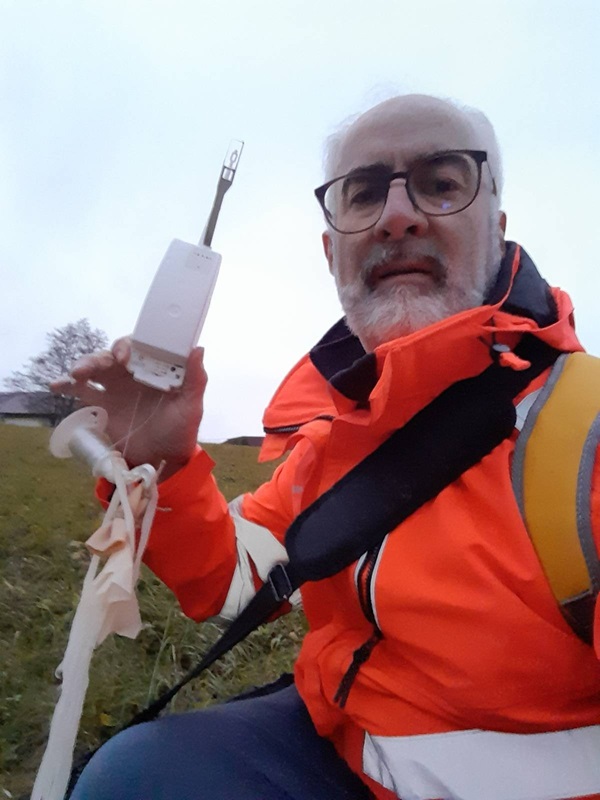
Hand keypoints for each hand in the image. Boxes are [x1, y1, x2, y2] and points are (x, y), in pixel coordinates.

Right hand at [50, 339, 206, 477]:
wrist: (163, 459)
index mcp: (154, 367)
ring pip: (95, 367)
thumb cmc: (181, 428)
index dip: (132, 344)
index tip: (127, 355)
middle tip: (104, 364)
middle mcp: (132, 372)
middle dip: (105, 355)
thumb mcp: (192, 404)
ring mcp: (114, 386)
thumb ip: (196, 378)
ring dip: (85, 364)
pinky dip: (67, 384)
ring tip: (78, 373)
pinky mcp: (100, 404)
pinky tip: (57, 385)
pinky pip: (80, 389)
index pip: (140, 346)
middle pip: (113, 354)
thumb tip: (197, 348)